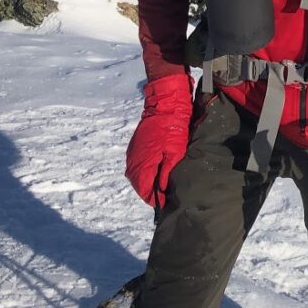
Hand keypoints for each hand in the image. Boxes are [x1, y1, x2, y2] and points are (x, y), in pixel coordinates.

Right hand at [125, 74, 192, 209]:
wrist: (164, 105)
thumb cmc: (172, 129)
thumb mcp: (175, 153)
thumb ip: (166, 173)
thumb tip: (162, 191)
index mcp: (142, 165)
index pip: (146, 192)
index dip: (157, 199)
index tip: (167, 203)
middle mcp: (133, 163)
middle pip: (142, 186)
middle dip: (153, 192)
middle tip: (168, 195)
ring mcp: (132, 155)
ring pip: (140, 176)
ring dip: (150, 181)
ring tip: (164, 185)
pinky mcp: (135, 148)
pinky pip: (139, 166)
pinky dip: (148, 171)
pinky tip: (159, 170)